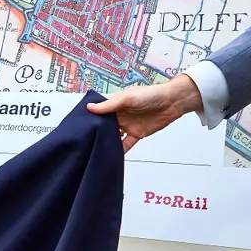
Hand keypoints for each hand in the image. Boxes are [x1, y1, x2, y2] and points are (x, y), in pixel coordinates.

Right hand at [86, 75, 203, 151]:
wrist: (172, 102)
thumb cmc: (150, 94)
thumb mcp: (127, 98)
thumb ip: (110, 105)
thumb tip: (90, 108)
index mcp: (115, 104)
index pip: (99, 111)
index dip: (90, 117)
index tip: (78, 125)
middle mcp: (120, 115)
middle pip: (105, 125)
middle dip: (96, 132)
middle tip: (84, 141)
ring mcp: (128, 125)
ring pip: (114, 136)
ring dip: (107, 141)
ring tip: (96, 149)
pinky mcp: (137, 134)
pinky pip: (127, 143)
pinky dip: (121, 149)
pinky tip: (113, 155)